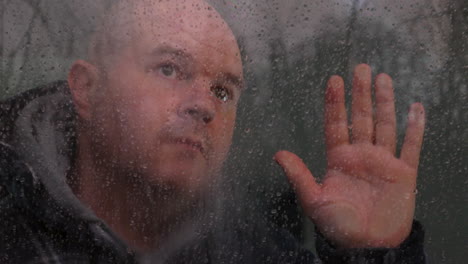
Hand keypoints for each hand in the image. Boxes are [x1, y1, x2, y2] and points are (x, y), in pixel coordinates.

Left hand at [274, 64, 424, 247]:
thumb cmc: (339, 225)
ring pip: (385, 125)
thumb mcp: (314, 200)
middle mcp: (361, 155)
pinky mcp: (404, 173)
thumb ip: (299, 175)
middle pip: (361, 118)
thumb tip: (277, 154)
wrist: (368, 245)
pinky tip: (415, 108)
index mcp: (339, 159)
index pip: (336, 124)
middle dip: (360, 94)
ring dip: (385, 102)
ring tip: (383, 78)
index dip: (335, 103)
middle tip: (360, 67)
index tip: (334, 80)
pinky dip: (415, 127)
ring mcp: (383, 161)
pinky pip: (411, 146)